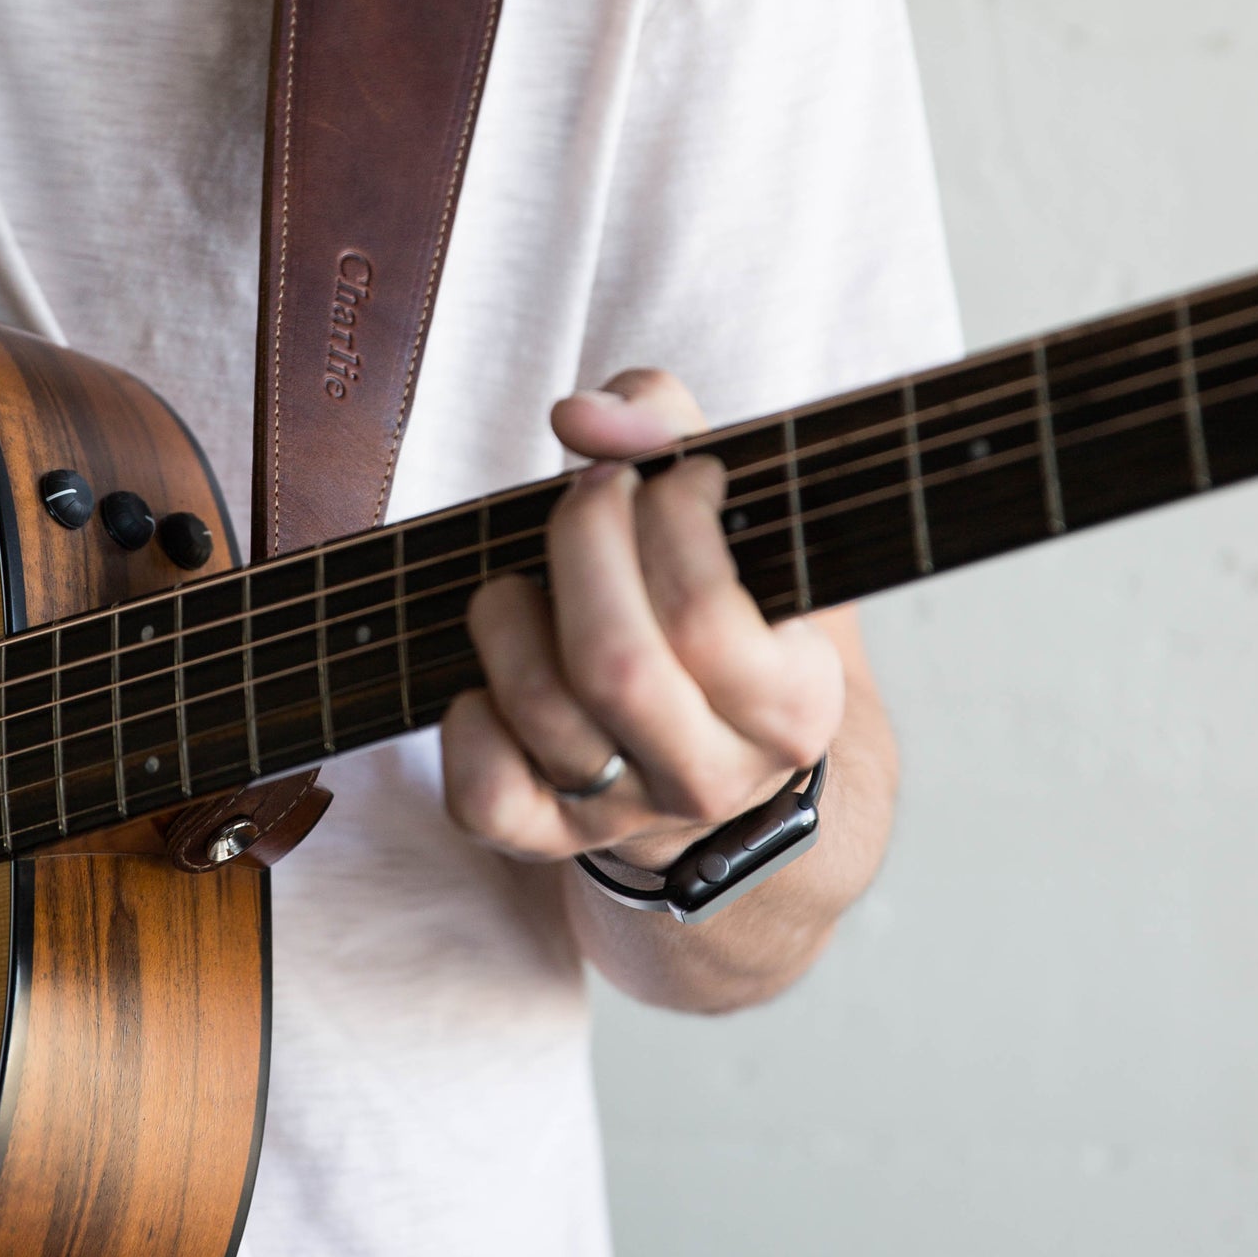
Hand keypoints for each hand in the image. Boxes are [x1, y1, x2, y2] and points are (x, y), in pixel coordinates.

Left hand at [442, 369, 846, 875]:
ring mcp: (629, 814)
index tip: (671, 475)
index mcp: (792, 704)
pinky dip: (465, 722)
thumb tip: (582, 419)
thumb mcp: (731, 502)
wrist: (723, 744)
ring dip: (508, 612)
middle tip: (588, 493)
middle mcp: (716, 773)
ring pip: (543, 713)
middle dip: (581, 545)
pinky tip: (492, 675)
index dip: (669, 521)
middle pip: (617, 666)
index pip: (710, 618)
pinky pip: (485, 797)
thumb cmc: (720, 591)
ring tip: (527, 577)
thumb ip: (666, 424)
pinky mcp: (550, 837)